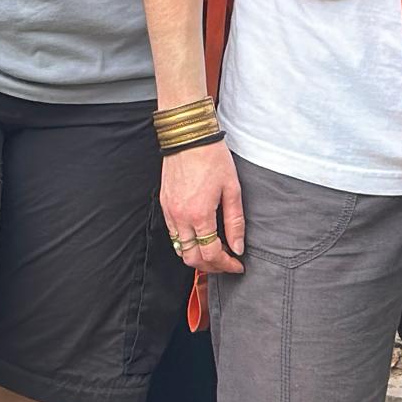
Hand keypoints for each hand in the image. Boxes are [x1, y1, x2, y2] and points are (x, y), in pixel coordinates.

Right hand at [161, 140, 245, 277]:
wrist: (188, 135)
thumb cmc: (212, 157)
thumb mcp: (232, 189)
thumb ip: (235, 222)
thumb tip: (237, 247)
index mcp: (199, 215)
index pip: (211, 255)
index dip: (226, 265)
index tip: (237, 264)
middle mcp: (180, 217)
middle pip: (191, 259)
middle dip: (211, 266)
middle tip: (226, 263)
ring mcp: (169, 211)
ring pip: (179, 248)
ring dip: (196, 255)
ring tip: (214, 250)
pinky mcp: (163, 204)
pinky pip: (172, 233)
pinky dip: (185, 241)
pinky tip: (199, 235)